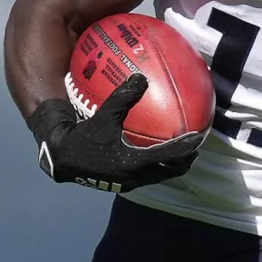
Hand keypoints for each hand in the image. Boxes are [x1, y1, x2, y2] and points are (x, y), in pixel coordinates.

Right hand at [27, 74, 200, 192]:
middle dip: (184, 161)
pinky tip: (153, 154)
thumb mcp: (104, 115)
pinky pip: (147, 175)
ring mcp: (129, 183)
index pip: (168, 155)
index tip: (199, 137)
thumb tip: (141, 77)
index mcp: (134, 162)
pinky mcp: (122, 183)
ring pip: (159, 176)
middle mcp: (135, 177)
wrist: (62, 159)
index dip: (186, 147)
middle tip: (195, 148)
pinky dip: (157, 166)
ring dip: (171, 166)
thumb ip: (123, 98)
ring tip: (180, 153)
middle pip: (170, 172)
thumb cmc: (83, 137)